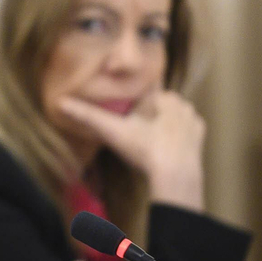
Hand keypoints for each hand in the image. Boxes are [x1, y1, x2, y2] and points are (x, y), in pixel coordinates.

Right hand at [58, 90, 205, 210]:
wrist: (175, 174)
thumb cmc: (143, 148)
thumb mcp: (113, 131)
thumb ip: (88, 116)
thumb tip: (60, 102)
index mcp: (159, 95)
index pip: (146, 86)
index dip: (136, 94)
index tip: (129, 105)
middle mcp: (179, 100)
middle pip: (159, 101)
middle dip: (149, 110)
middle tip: (135, 127)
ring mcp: (192, 117)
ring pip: (174, 113)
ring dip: (164, 121)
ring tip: (150, 137)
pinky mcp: (201, 133)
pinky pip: (187, 127)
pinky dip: (179, 133)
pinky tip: (168, 144)